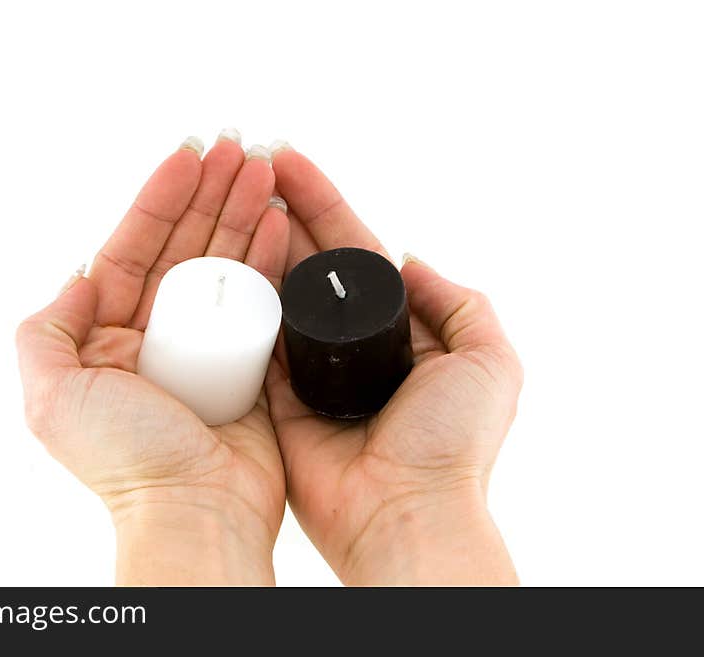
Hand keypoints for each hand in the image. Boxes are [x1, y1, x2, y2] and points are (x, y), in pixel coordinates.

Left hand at [16, 136, 288, 584]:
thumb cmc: (126, 463)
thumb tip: (78, 273)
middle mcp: (154, 338)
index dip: (158, 200)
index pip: (133, 249)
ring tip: (263, 171)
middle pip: (183, 249)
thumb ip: (46, 331)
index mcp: (105, 339)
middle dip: (208, 196)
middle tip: (236, 150)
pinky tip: (280, 224)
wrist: (197, 514)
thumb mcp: (51, 398)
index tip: (187, 157)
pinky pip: (258, 301)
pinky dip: (270, 260)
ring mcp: (203, 349)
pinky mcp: (247, 364)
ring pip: (223, 266)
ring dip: (243, 216)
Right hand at [267, 148, 522, 584]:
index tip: (289, 161)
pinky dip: (232, 297)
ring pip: (272, 290)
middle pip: (306, 260)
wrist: (403, 511)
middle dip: (279, 209)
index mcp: (398, 327)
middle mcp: (348, 342)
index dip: (324, 202)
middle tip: (246, 162)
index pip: (353, 248)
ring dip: (250, 241)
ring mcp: (306, 367)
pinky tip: (214, 254)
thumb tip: (413, 260)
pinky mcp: (271, 396)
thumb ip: (461, 304)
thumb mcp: (488, 361)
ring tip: (226, 192)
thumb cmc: (452, 445)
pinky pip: (248, 338)